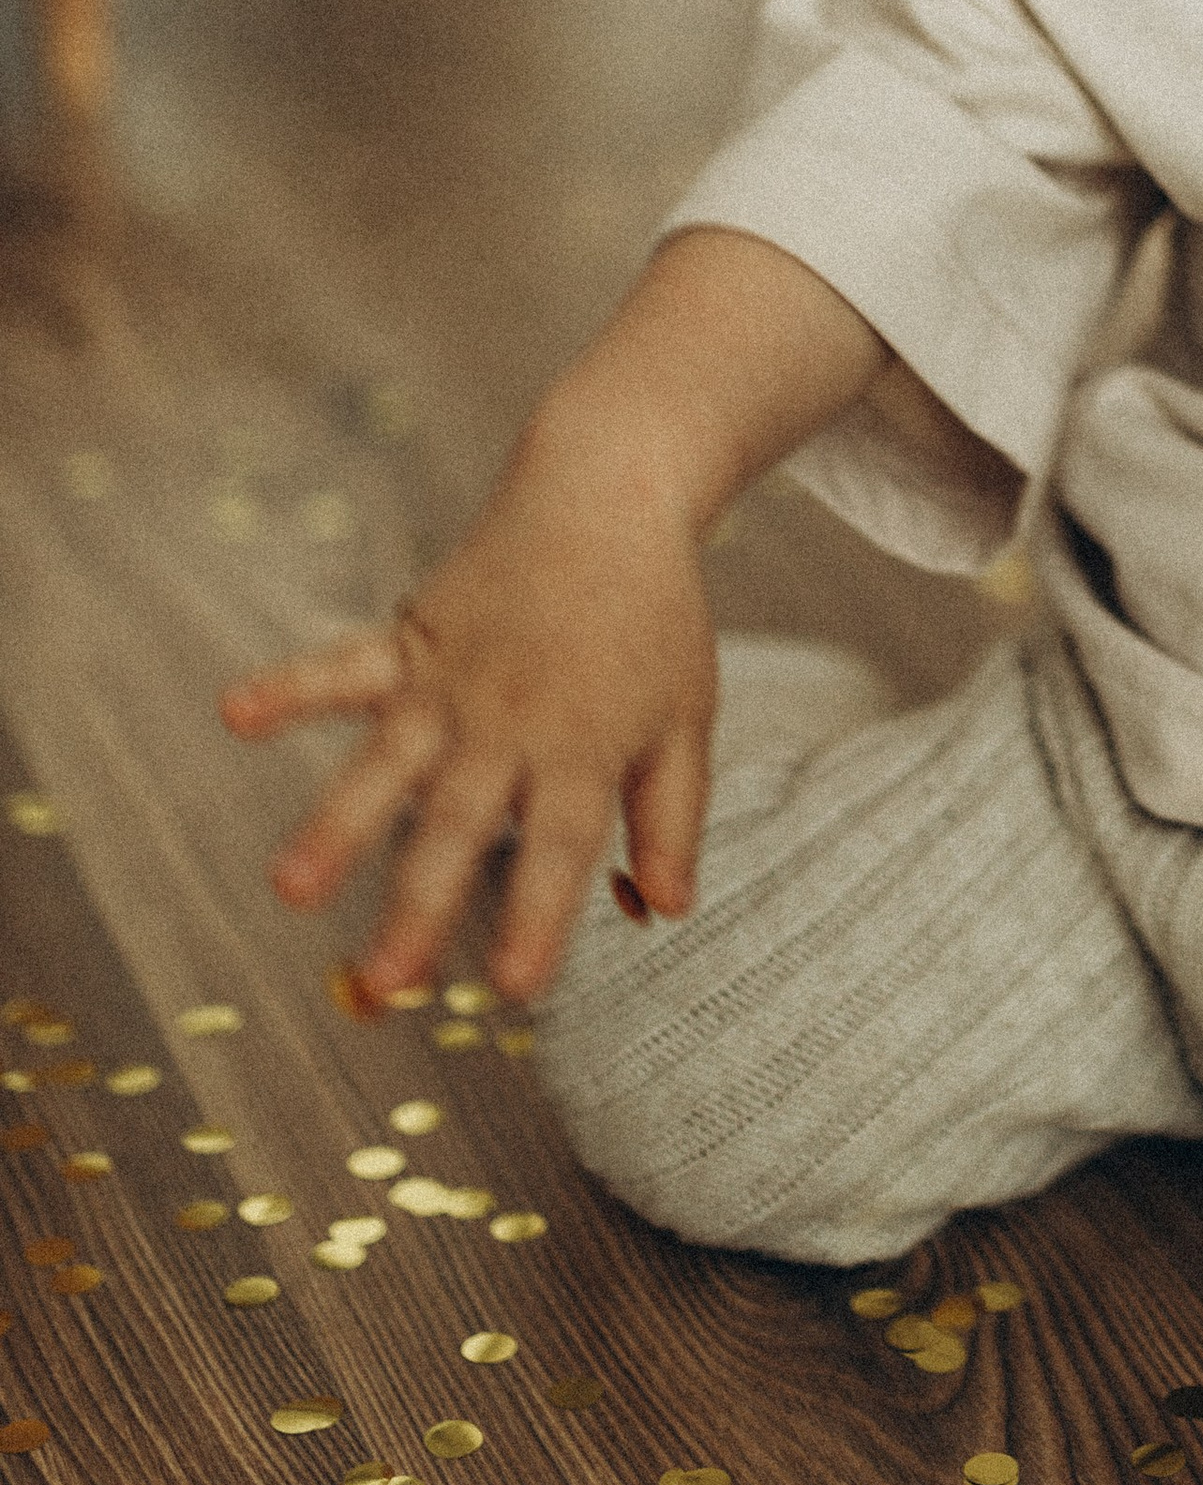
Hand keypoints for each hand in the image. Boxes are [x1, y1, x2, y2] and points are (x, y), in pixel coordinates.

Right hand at [227, 442, 717, 1007]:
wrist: (608, 496)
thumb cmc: (654, 618)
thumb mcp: (686, 718)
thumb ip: (672, 817)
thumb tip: (667, 910)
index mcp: (583, 746)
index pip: (560, 847)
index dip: (538, 917)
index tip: (514, 988)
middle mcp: (509, 721)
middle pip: (460, 822)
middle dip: (420, 905)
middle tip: (387, 982)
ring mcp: (451, 680)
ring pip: (388, 763)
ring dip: (338, 825)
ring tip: (290, 888)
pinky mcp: (411, 638)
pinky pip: (344, 666)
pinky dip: (289, 686)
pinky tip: (235, 713)